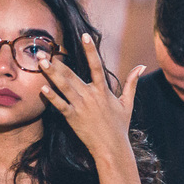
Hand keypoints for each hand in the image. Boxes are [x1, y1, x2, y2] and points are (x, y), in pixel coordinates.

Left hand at [38, 33, 143, 160]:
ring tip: (41, 61)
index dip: (91, 50)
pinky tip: (42, 88)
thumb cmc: (119, 126)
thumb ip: (132, 83)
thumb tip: (142, 66)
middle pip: (72, 75)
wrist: (112, 148)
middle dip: (58, 62)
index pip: (97, 65)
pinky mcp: (73, 118)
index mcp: (103, 90)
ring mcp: (81, 106)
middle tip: (44, 50)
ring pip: (63, 86)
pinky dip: (52, 97)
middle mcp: (91, 96)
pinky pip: (60, 105)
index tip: (85, 35)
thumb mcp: (127, 103)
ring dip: (51, 73)